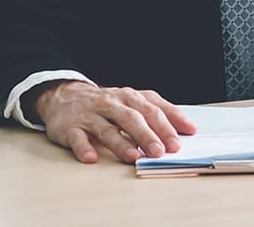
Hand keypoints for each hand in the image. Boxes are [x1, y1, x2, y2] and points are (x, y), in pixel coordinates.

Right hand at [31, 80, 196, 163]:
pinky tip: (91, 157)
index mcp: (130, 97)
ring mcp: (91, 115)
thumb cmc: (108, 103)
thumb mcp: (134, 102)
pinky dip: (84, 148)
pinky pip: (78, 138)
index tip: (179, 140)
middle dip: (147, 135)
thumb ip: (160, 112)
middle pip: (132, 119)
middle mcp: (112, 104)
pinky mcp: (71, 127)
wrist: (66, 96)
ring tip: (133, 156)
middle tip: (160, 151)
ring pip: (107, 129)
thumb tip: (187, 128)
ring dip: (121, 144)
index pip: (152, 110)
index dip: (167, 125)